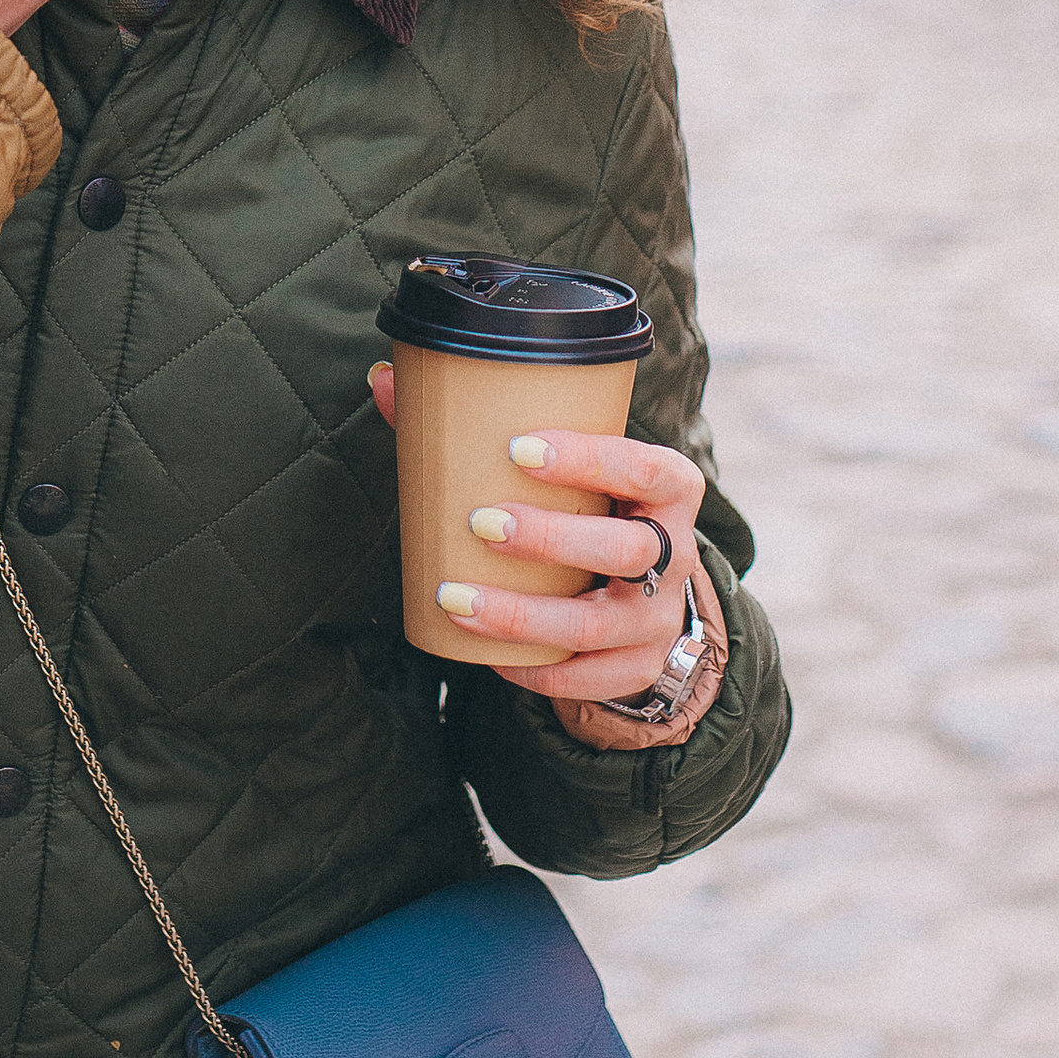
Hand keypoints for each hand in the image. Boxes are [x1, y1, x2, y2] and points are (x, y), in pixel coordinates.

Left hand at [366, 365, 726, 748]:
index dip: (589, 459)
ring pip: (599, 623)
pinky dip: (537, 670)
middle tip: (480, 521)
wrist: (639, 588)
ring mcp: (660, 617)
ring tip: (456, 597)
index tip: (518, 448)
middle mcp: (675, 553)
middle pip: (626, 549)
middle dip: (551, 537)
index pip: (643, 467)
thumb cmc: (585, 504)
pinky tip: (488, 656)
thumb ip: (477, 421)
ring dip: (523, 614)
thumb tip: (383, 380)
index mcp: (668, 487)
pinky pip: (591, 677)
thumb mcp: (562, 467)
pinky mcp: (638, 667)